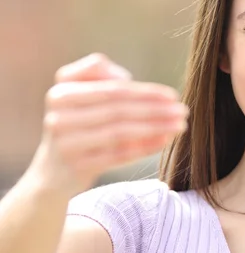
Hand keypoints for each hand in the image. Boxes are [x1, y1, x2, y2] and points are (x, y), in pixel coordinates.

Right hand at [26, 53, 187, 194]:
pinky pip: (118, 155)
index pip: (112, 88)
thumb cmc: (77, 127)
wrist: (52, 174)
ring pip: (121, 131)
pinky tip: (165, 141)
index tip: (172, 95)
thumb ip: (103, 79)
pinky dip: (145, 147)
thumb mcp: (81, 98)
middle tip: (184, 111)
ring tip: (180, 126)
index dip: (146, 91)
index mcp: (62, 92)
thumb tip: (128, 78)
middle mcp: (58, 116)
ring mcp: (66, 143)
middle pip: (119, 109)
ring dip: (156, 127)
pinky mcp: (76, 166)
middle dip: (156, 109)